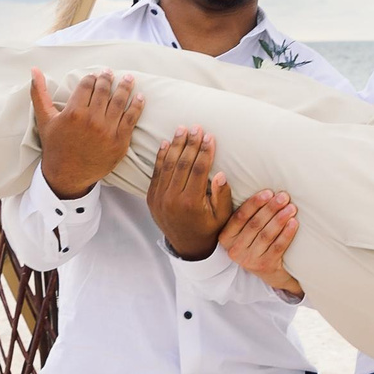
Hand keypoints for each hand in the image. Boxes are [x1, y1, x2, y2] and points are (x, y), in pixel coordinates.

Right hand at [30, 69, 140, 199]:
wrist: (67, 174)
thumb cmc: (55, 145)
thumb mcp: (44, 119)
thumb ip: (39, 93)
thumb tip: (34, 70)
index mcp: (73, 112)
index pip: (87, 85)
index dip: (92, 78)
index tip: (95, 75)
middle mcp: (92, 120)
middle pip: (104, 90)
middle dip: (108, 79)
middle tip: (111, 73)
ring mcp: (107, 131)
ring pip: (120, 101)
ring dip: (125, 87)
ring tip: (129, 79)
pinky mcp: (120, 141)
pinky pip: (131, 119)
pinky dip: (137, 106)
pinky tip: (140, 97)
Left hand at [146, 126, 232, 261]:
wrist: (187, 247)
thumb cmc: (210, 229)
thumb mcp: (222, 216)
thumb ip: (222, 196)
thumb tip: (220, 174)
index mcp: (191, 203)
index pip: (198, 170)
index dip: (204, 152)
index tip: (210, 136)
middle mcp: (172, 200)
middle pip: (181, 164)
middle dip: (190, 144)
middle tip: (196, 127)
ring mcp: (159, 198)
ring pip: (167, 166)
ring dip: (174, 145)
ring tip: (181, 129)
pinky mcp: (151, 198)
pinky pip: (156, 173)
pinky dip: (160, 157)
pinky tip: (165, 143)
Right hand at [218, 190, 303, 298]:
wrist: (271, 272)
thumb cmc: (256, 241)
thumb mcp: (244, 230)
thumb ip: (245, 212)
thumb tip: (240, 184)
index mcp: (226, 237)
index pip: (239, 217)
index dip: (254, 203)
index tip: (268, 192)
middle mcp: (235, 250)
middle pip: (255, 224)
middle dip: (271, 208)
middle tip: (284, 196)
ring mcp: (249, 260)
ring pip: (266, 235)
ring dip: (280, 219)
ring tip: (291, 208)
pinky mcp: (265, 266)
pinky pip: (278, 247)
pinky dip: (287, 234)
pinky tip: (294, 223)